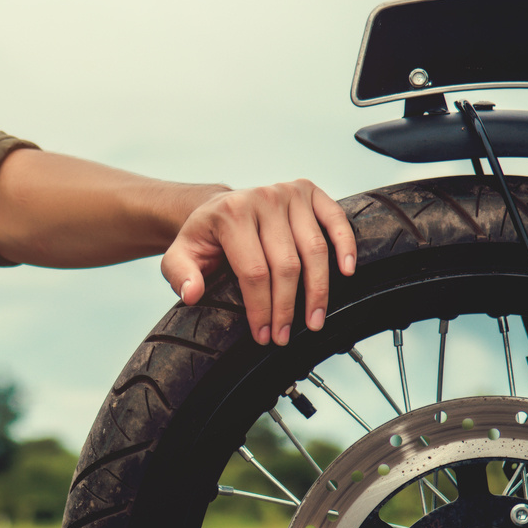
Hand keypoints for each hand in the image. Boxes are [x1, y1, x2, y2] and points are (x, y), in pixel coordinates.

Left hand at [160, 179, 355, 344]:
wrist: (218, 207)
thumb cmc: (204, 236)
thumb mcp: (179, 255)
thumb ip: (180, 274)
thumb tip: (191, 294)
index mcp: (230, 214)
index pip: (253, 271)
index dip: (261, 309)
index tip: (264, 335)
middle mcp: (262, 198)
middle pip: (286, 265)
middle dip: (287, 307)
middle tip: (285, 336)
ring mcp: (288, 193)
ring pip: (314, 249)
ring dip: (318, 291)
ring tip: (314, 321)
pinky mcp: (309, 191)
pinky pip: (335, 219)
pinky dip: (345, 245)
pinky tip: (347, 271)